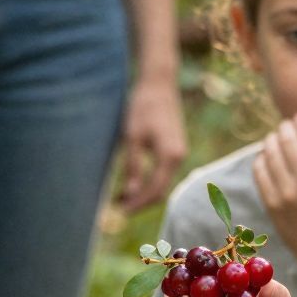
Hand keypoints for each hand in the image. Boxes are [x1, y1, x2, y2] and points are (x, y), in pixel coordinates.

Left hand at [115, 77, 186, 213]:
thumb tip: (129, 194)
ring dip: (143, 193)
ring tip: (121, 198)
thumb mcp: (132, 138)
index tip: (119, 212)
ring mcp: (179, 153)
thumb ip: (132, 167)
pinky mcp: (175, 149)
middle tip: (117, 209)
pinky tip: (132, 183)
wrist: (159, 84)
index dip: (137, 204)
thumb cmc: (142, 107)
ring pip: (162, 183)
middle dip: (140, 202)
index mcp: (170, 156)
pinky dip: (148, 182)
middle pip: (160, 190)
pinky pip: (163, 173)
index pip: (154, 190)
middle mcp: (179, 157)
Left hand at [252, 115, 296, 264]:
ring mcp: (287, 193)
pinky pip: (259, 169)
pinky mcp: (271, 203)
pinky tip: (269, 159)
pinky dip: (262, 159)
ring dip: (272, 140)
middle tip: (286, 128)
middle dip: (285, 128)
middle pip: (287, 138)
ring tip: (276, 141)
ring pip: (270, 151)